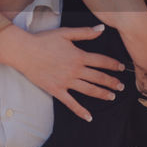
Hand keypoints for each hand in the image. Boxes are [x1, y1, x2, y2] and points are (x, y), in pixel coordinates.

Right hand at [0, 25, 126, 121]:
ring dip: (102, 94)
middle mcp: (75, 70)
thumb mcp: (65, 33)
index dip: (113, 65)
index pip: (101, 61)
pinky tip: (89, 117)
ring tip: (112, 97)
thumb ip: (85, 32)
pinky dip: (81, 111)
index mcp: (79, 56)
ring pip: (89, 90)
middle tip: (121, 86)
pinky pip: (71, 103)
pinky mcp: (56, 90)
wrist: (25, 52)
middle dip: (112, 82)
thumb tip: (102, 28)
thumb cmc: (44, 40)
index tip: (122, 68)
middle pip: (98, 77)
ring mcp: (66, 82)